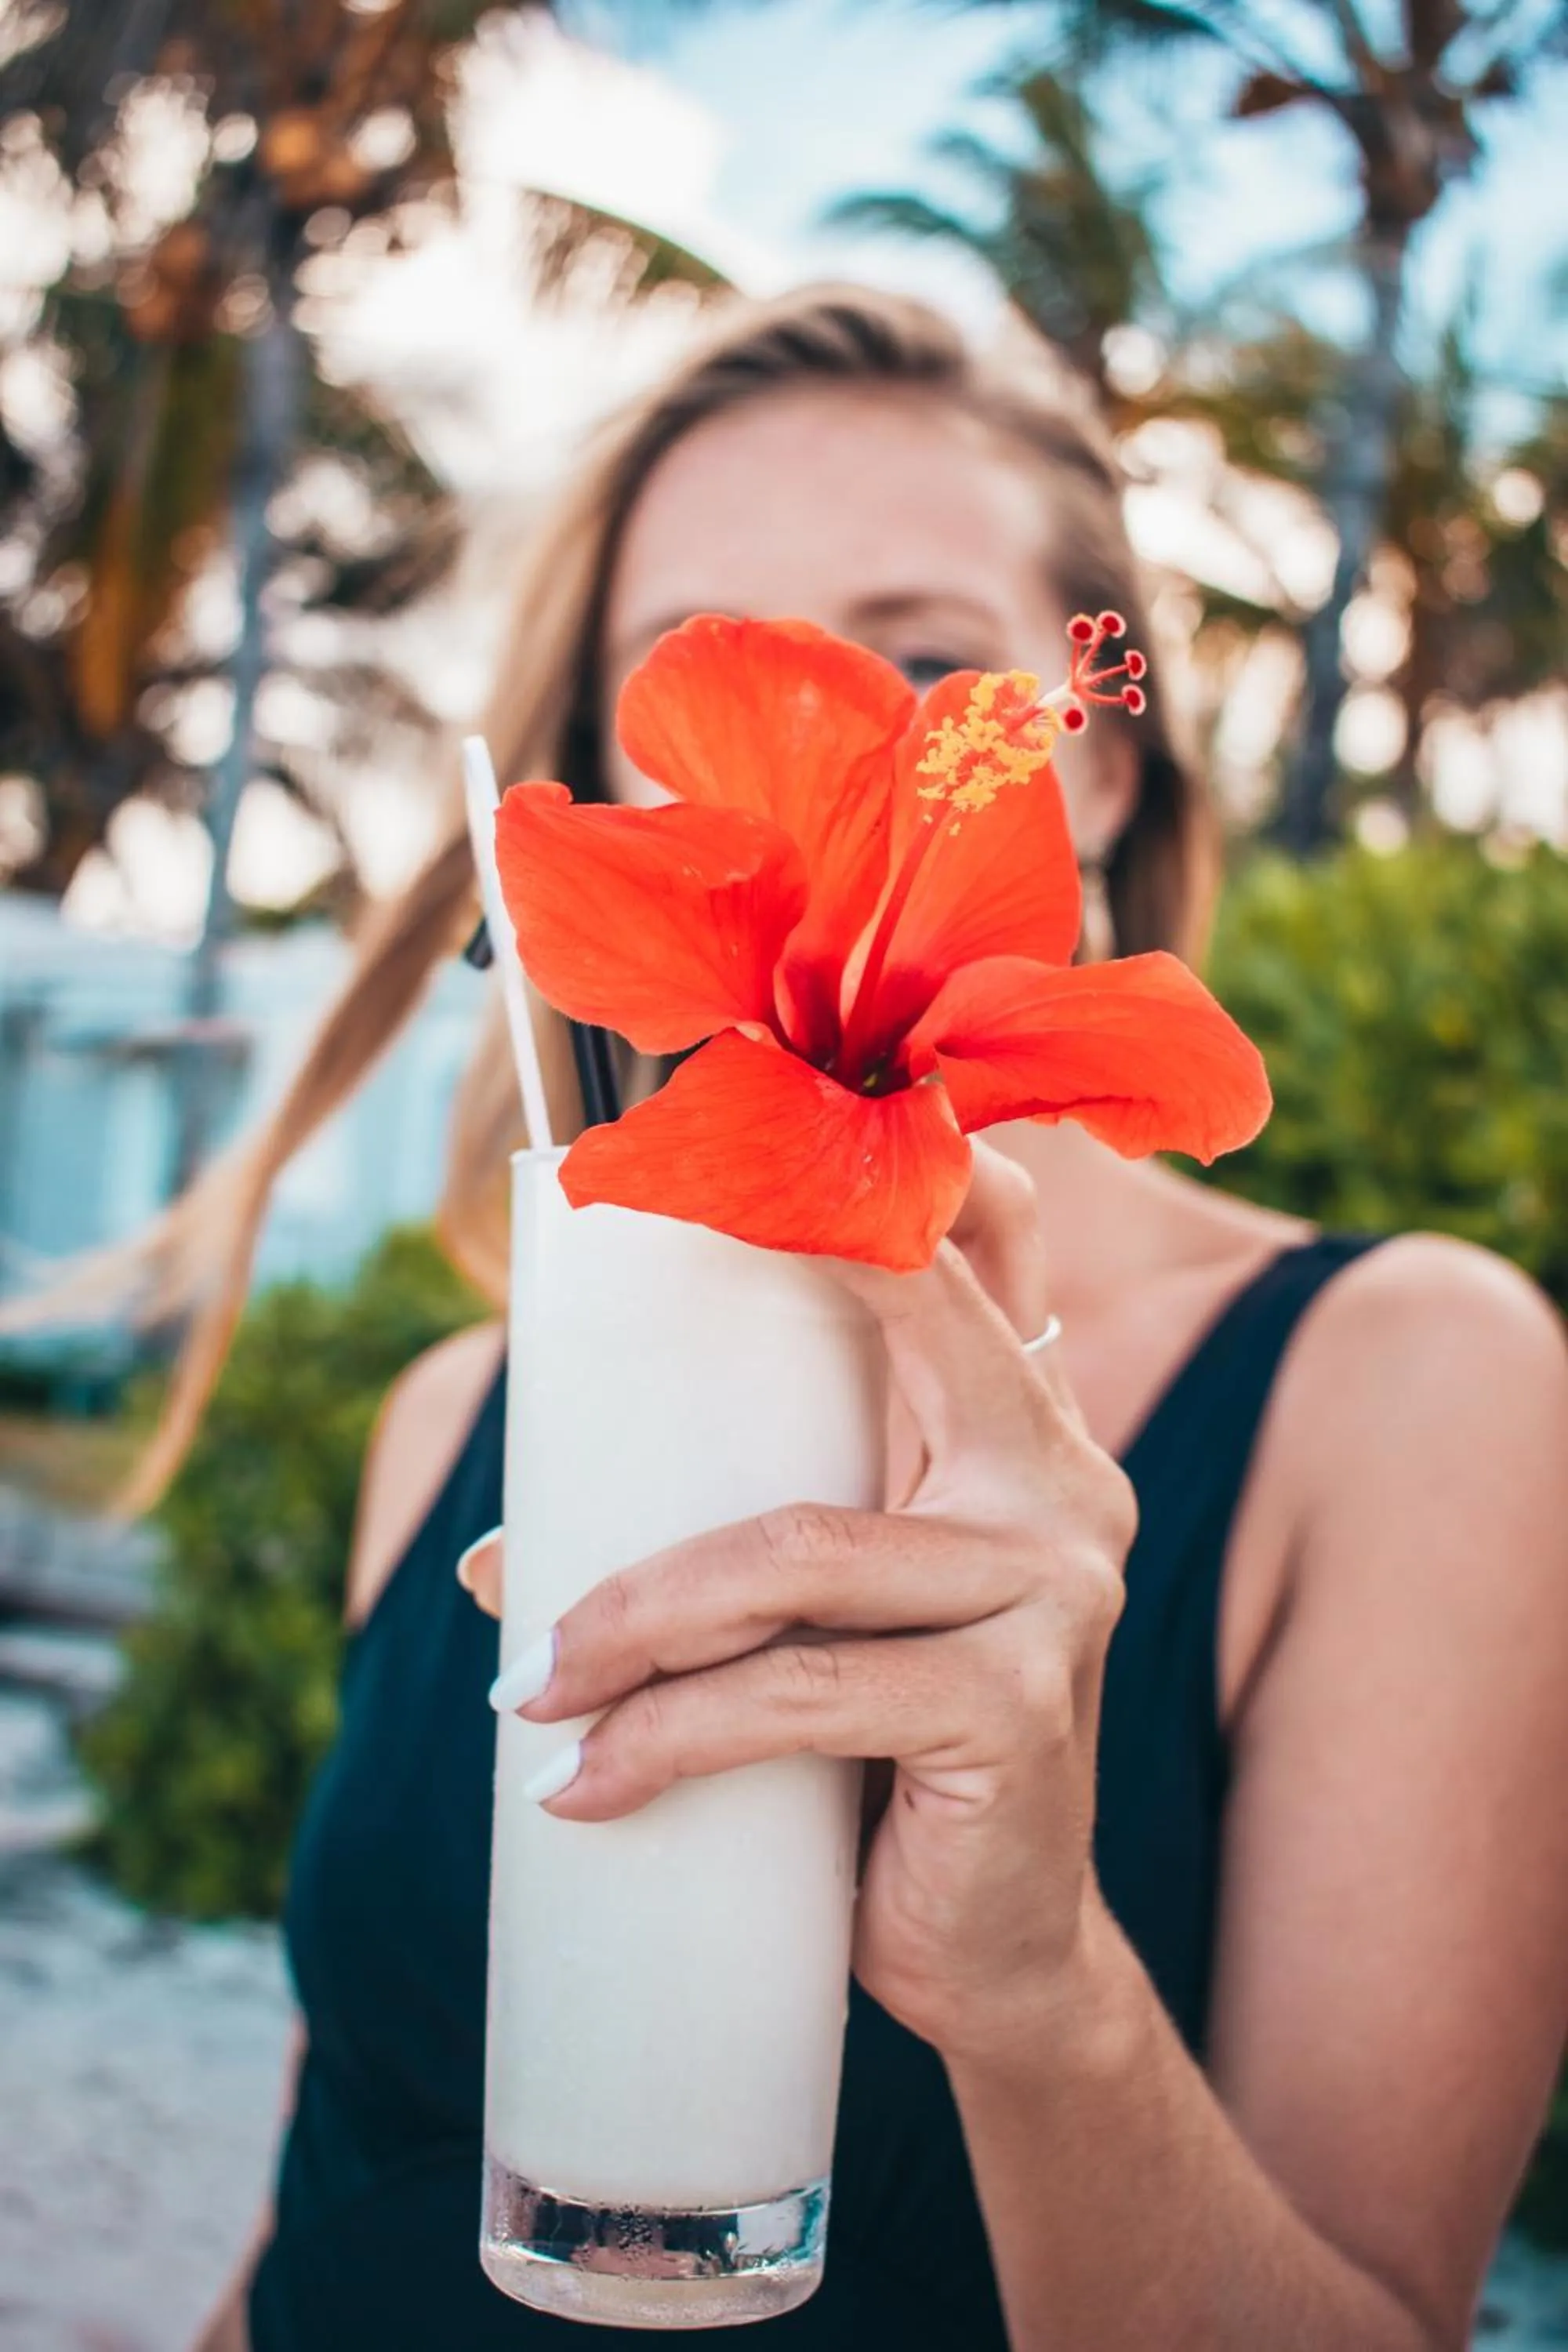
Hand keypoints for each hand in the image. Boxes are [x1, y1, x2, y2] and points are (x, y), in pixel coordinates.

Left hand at [462, 1143, 1135, 2063]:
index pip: (977, 1246)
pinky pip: (800, 1693)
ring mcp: (1056, 1588)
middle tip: (631, 1191)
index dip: (890, 1159)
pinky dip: (666, 1737)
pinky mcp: (1021, 1706)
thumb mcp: (809, 1626)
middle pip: (912, 1313)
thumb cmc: (882, 1759)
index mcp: (1018, 1431)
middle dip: (776, 1236)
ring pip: (793, 1549)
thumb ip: (700, 1553)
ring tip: (537, 1687)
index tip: (756, 1096)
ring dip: (630, 1620)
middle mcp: (1062, 1480)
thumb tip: (491, 1552)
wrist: (993, 1948)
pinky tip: (583, 1786)